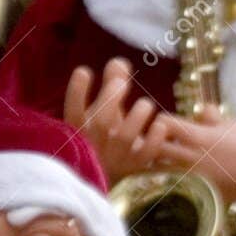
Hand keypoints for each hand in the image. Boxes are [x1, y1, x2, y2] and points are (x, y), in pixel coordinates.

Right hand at [64, 59, 170, 182]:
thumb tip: (120, 60)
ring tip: (146, 104)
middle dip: (111, 100)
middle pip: (101, 123)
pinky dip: (154, 139)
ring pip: (124, 138)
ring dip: (136, 118)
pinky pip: (146, 155)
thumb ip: (110, 85)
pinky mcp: (136, 167)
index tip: (84, 70)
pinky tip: (161, 125)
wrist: (110, 175)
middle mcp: (96, 145)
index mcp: (80, 130)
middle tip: (122, 82)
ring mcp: (116, 158)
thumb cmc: (105, 135)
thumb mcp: (104, 110)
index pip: (74, 112)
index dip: (77, 92)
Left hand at [149, 113, 235, 203]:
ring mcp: (193, 176)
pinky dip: (170, 185)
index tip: (166, 126)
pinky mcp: (198, 192)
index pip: (162, 122)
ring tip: (162, 165)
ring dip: (157, 166)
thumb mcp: (230, 123)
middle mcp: (190, 156)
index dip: (160, 122)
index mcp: (196, 135)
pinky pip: (174, 189)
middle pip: (154, 147)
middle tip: (156, 146)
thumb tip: (198, 110)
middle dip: (151, 144)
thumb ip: (210, 115)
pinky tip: (174, 183)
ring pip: (159, 171)